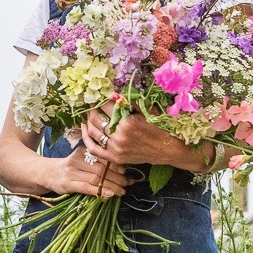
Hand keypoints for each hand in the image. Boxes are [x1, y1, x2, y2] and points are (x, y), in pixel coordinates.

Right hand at [46, 140, 132, 197]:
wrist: (47, 173)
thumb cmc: (70, 167)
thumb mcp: (81, 158)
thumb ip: (97, 160)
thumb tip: (122, 168)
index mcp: (83, 151)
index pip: (103, 158)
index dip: (117, 165)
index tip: (127, 172)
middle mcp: (77, 160)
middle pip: (102, 169)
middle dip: (117, 177)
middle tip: (128, 183)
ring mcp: (71, 172)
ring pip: (96, 179)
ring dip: (112, 186)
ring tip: (122, 191)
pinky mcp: (67, 184)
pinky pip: (86, 188)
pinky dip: (99, 191)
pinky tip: (109, 195)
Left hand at [82, 102, 211, 170]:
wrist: (168, 150)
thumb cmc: (159, 128)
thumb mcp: (147, 111)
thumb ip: (130, 103)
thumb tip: (114, 94)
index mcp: (128, 122)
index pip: (107, 106)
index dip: (102, 99)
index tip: (100, 95)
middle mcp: (119, 136)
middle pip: (97, 118)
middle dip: (93, 108)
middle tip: (92, 103)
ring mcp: (116, 149)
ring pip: (93, 132)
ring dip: (88, 120)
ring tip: (89, 113)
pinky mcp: (114, 158)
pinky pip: (94, 149)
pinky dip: (86, 138)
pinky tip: (83, 129)